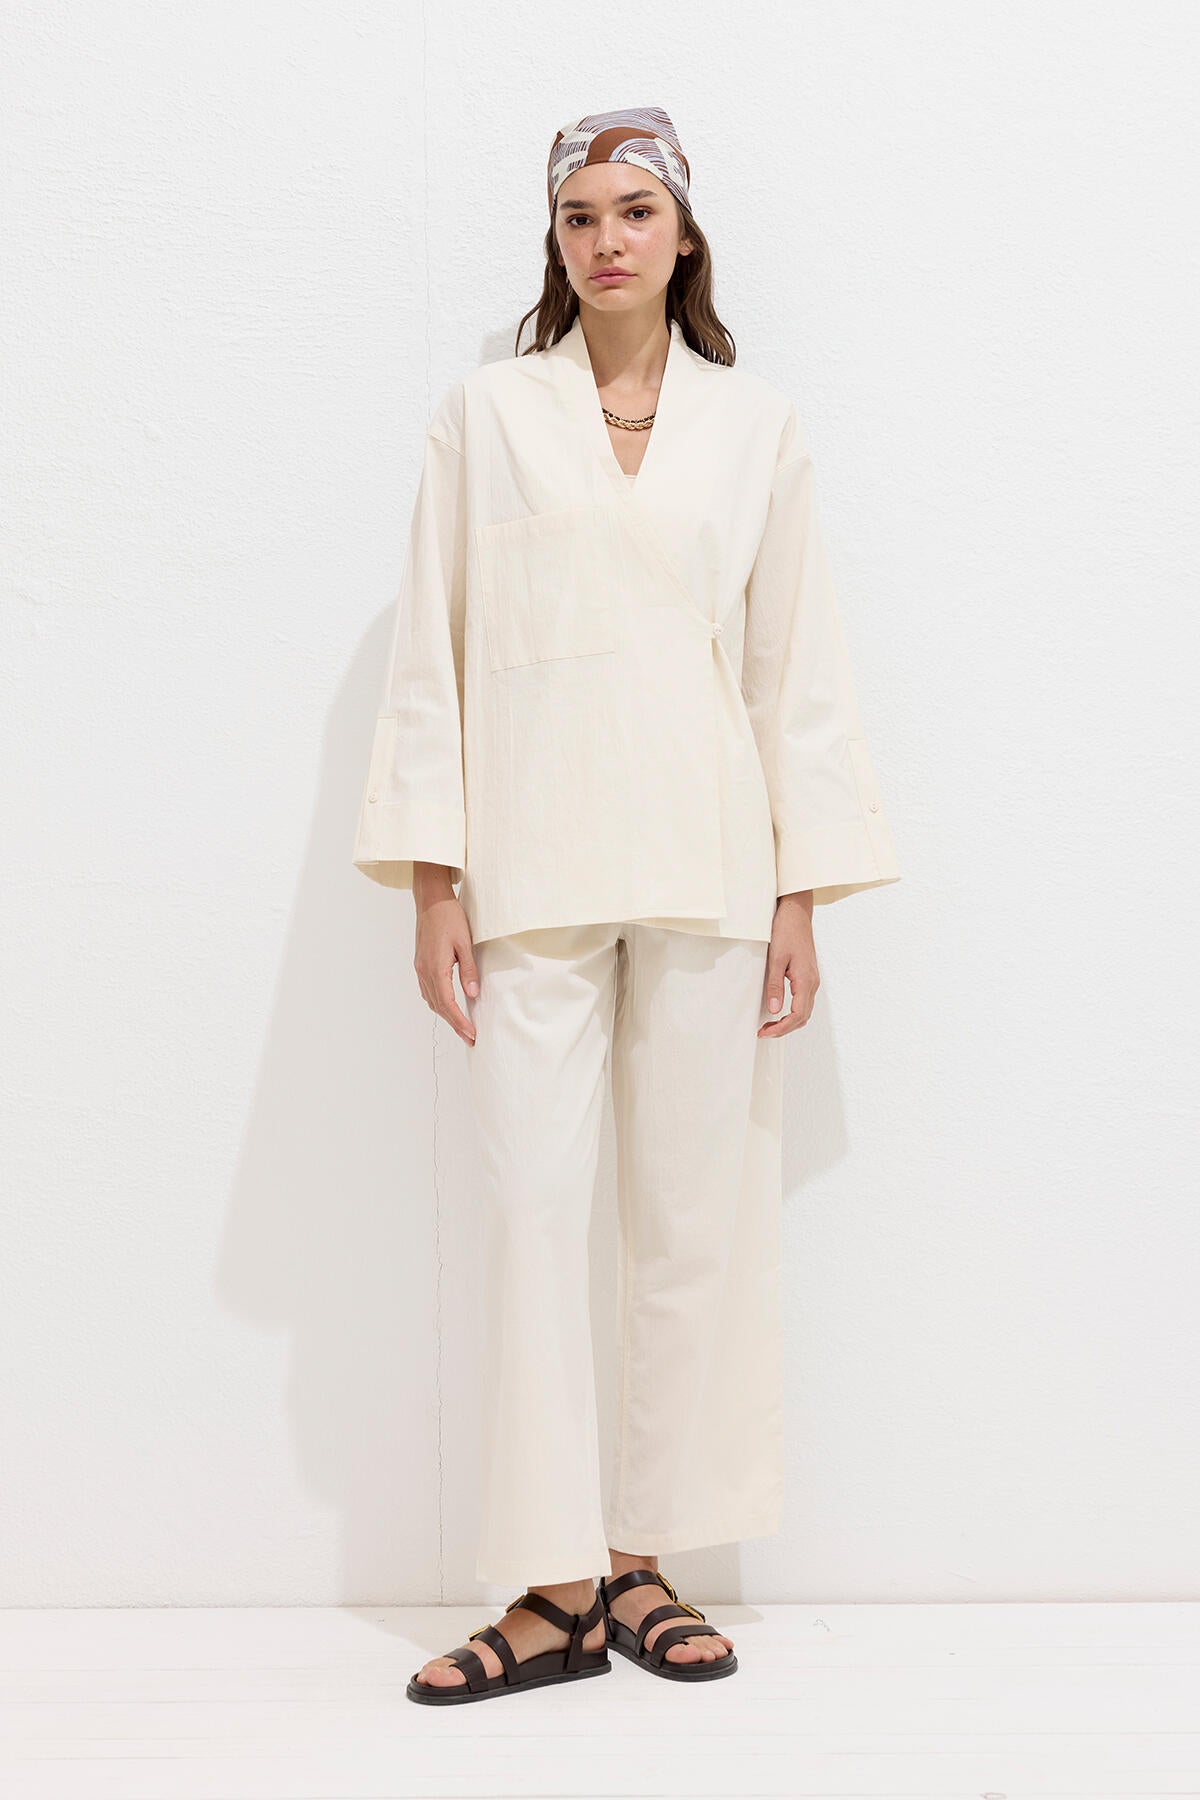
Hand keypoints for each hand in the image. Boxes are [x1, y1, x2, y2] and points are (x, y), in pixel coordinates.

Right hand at [412, 867, 478, 1045]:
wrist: (430, 900)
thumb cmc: (449, 917)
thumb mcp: (465, 943)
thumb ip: (468, 970)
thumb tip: (473, 994)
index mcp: (435, 967)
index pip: (447, 1003)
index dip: (459, 1021)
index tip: (470, 1033)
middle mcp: (424, 971)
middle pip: (438, 1006)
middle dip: (454, 1023)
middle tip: (469, 1037)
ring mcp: (420, 967)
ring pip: (431, 1000)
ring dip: (445, 1014)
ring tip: (461, 1025)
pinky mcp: (420, 963)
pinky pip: (427, 990)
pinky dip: (438, 1002)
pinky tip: (448, 1005)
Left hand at [757, 892, 818, 1037]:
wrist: (796, 913)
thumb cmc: (786, 931)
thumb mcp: (776, 959)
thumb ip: (775, 985)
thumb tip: (773, 1009)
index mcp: (805, 980)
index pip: (797, 1015)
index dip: (781, 1028)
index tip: (764, 1032)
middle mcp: (812, 983)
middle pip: (803, 1017)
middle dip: (784, 1029)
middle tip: (763, 1032)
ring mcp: (812, 979)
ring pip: (804, 1010)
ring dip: (788, 1022)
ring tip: (769, 1025)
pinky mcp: (808, 976)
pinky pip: (803, 1001)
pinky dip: (792, 1012)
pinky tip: (779, 1011)